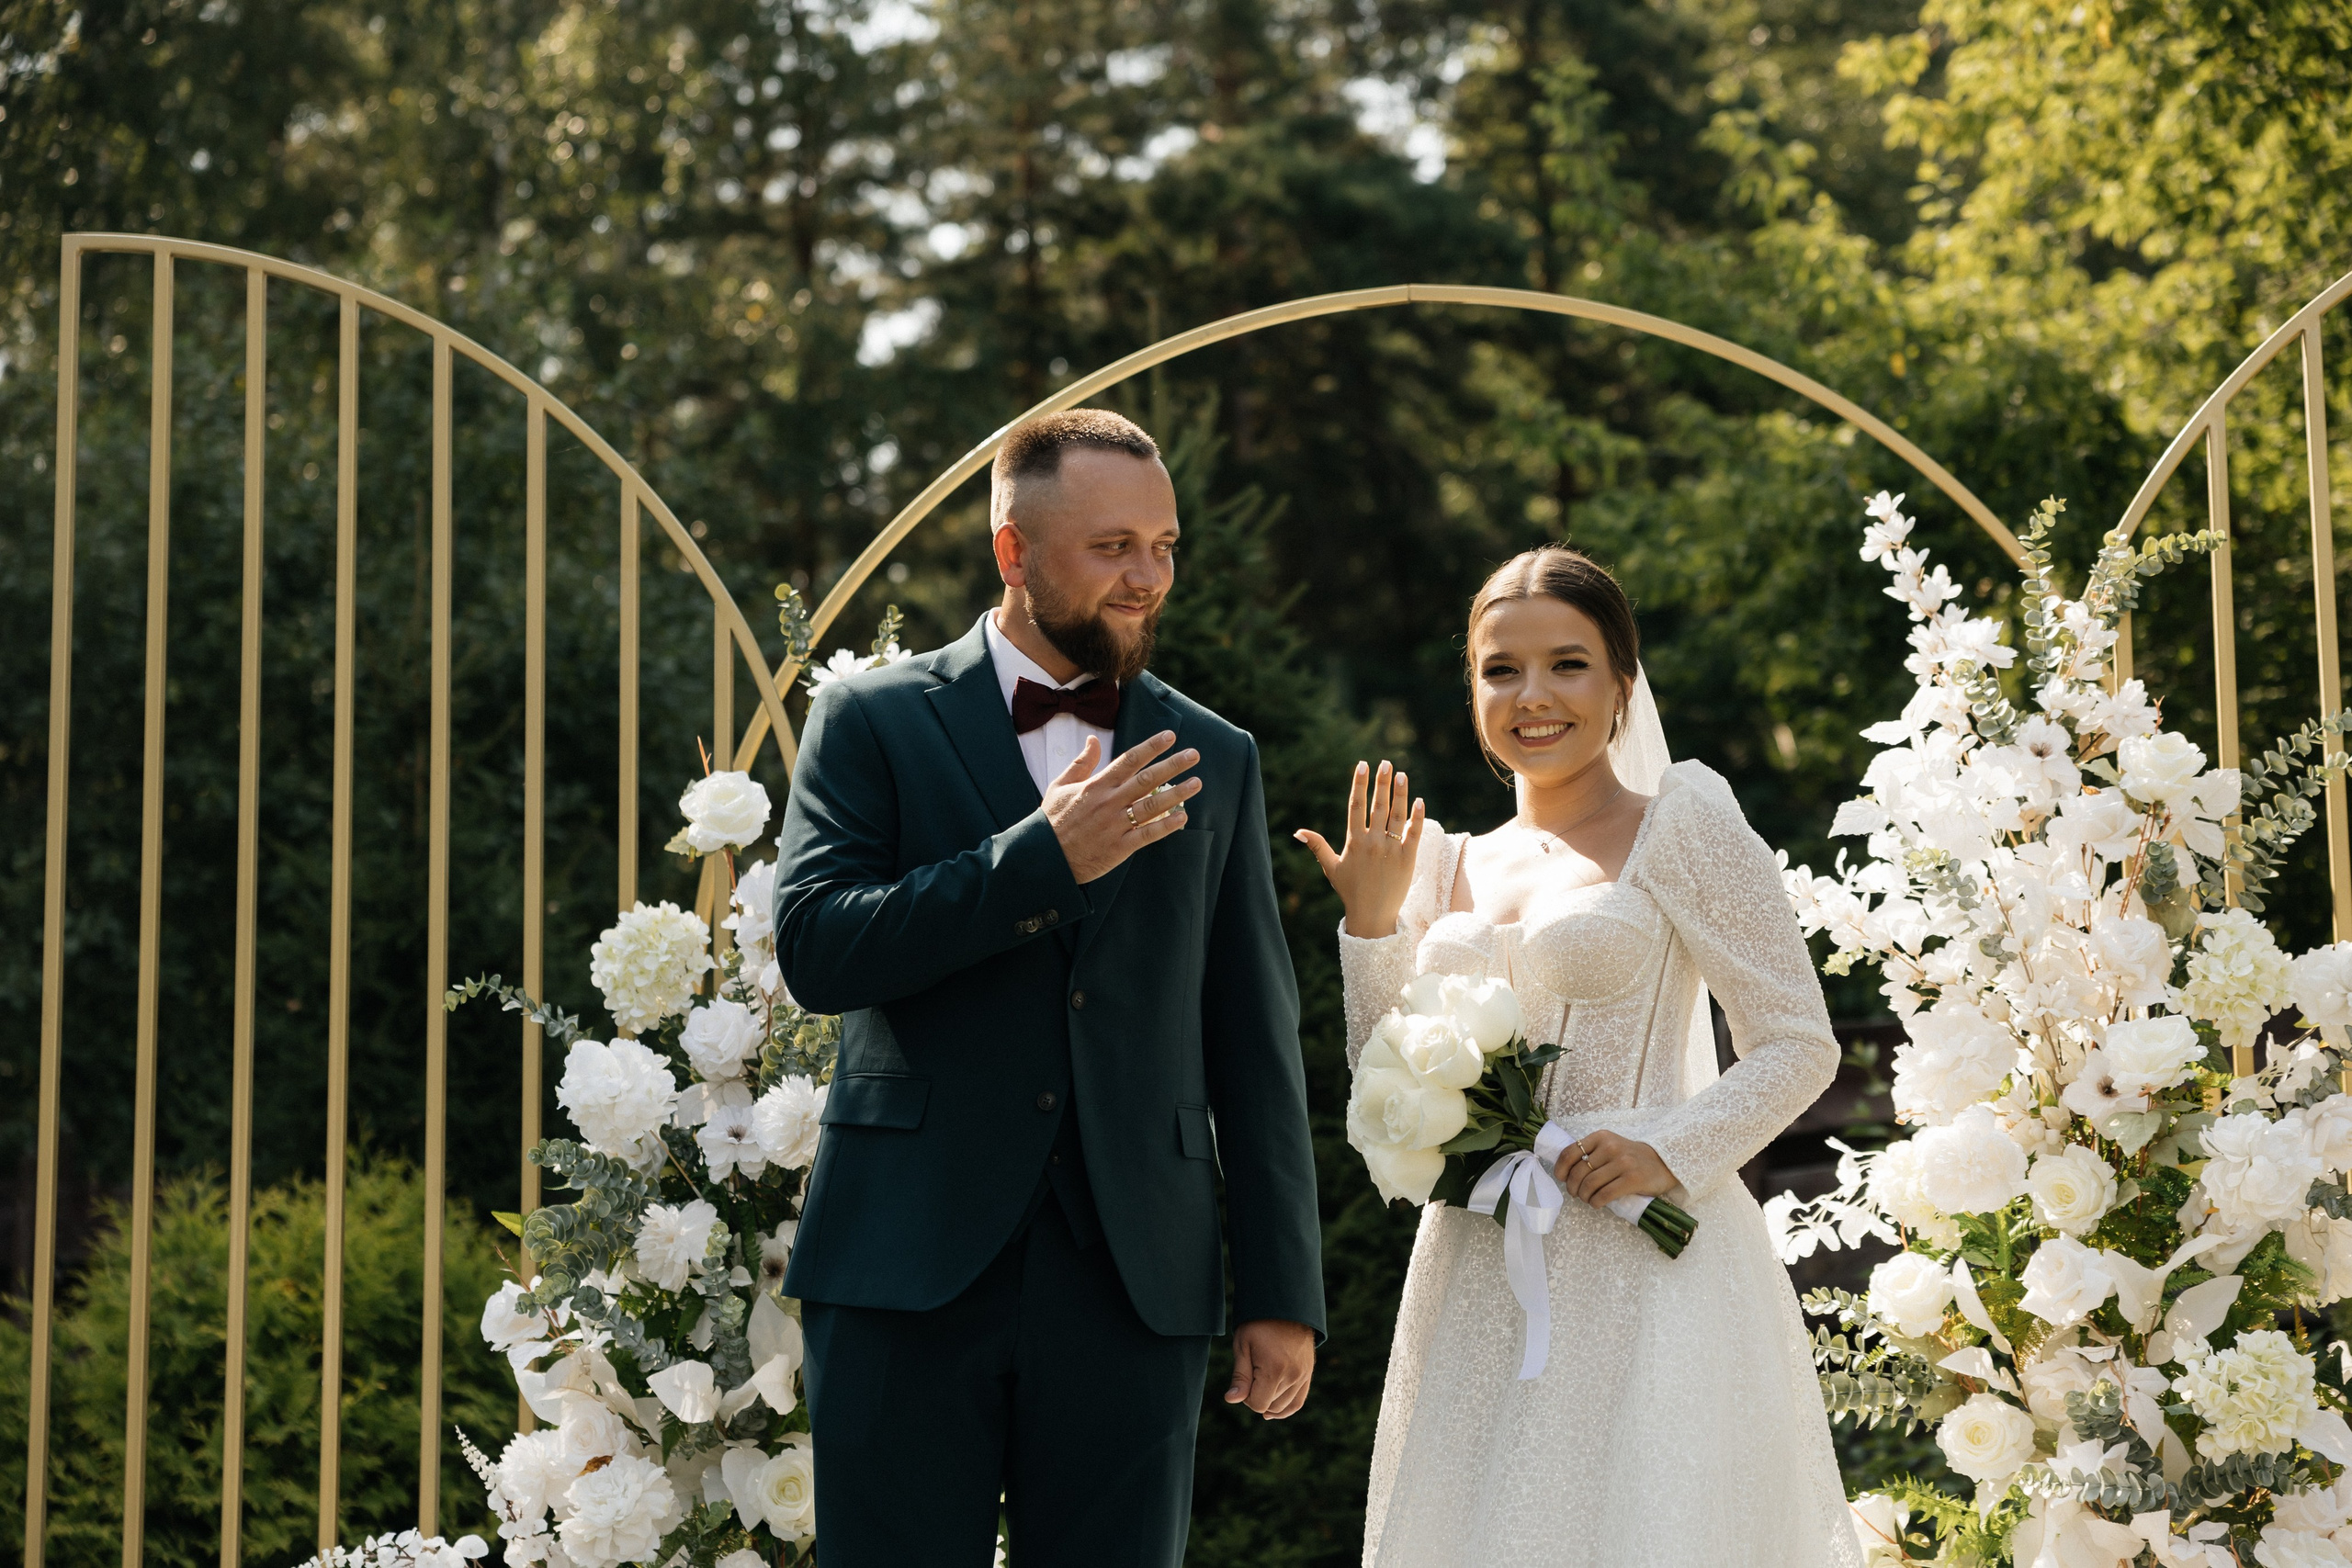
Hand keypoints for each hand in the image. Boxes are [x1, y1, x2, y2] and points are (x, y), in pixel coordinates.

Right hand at [1041, 730, 1200, 883]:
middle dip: (1172, 765)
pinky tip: (1182, 817)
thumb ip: (1081, 763)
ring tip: (1196, 783)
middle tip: (1194, 755)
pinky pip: (1147, 834)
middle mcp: (1109, 802)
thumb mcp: (1061, 785)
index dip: (1151, 747)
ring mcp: (1115, 824)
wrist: (1044, 856)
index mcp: (1096, 785)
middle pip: (1147, 779)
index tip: (1170, 736)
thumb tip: (1092, 740)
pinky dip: (1166, 826)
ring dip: (1177, 794)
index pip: (1129, 760)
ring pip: (1152, 805)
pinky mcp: (1119, 847)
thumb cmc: (1052, 820)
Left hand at [1225, 1318, 1314, 1418]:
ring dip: (1269, 1401)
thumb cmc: (1259, 1324)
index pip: (1258, 1404)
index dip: (1246, 1397)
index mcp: (1274, 1370)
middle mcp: (1292, 1376)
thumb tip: (1231, 1400)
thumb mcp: (1243, 1346)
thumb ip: (1240, 1376)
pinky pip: (1298, 1401)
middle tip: (1251, 1374)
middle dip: (1257, 1397)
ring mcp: (1303, 1376)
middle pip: (1270, 1406)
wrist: (1286, 1306)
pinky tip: (1272, 1411)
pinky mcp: (1308, 1374)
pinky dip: (1285, 1408)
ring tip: (1260, 1384)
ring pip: (1283, 1406)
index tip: (1244, 1379)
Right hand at [1293, 760, 1424, 937]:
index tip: (1362, 765)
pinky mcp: (1408, 859)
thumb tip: (1298, 832)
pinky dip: (1417, 817)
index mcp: (1354, 842)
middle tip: (1385, 763)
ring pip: (1397, 816)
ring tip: (1402, 775)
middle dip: (1382, 783)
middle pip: (1378, 806)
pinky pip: (1414, 833)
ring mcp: (1391, 850)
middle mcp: (1373, 843)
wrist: (1373, 916)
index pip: (1356, 806)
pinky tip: (1419, 801)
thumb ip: (1317, 846)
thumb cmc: (1350, 891)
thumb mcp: (1331, 868)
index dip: (1359, 784)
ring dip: (1400, 794)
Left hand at [1553, 1129, 1678, 1210]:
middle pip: (1578, 1172)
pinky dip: (1596, 1202)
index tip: (1561, 1179)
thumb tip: (1565, 1172)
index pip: (1570, 1152)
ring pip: (1590, 1185)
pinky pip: (1604, 1195)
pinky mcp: (1633, 1179)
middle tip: (1576, 1194)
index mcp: (1601, 1137)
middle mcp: (1610, 1147)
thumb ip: (1590, 1153)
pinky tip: (1597, 1203)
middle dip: (1573, 1187)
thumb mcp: (1610, 1146)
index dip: (1561, 1169)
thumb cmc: (1631, 1157)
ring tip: (1587, 1198)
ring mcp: (1622, 1162)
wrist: (1663, 1163)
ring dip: (1584, 1196)